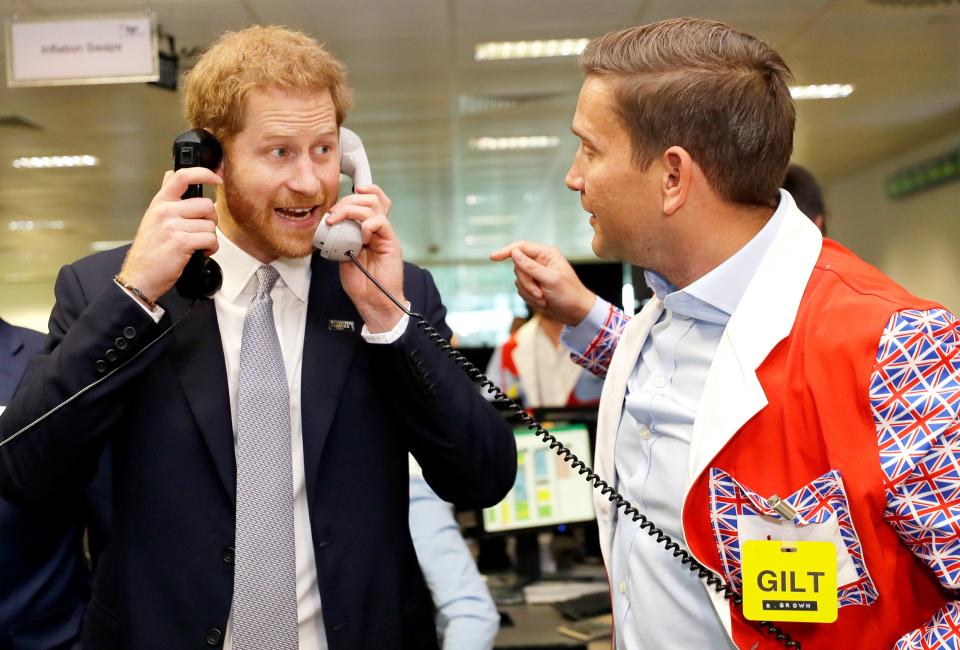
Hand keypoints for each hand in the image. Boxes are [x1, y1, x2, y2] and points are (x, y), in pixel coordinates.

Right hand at [119, 168, 221, 303]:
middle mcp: (165, 211)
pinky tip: (200, 252)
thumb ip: (166, 197)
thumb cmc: (149, 251)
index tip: (216, 177)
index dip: (203, 173)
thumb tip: (171, 174)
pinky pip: (210, 239)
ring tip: (197, 245)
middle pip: (206, 204)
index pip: (181, 176)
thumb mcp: (152, 218)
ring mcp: (173, 225)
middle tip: (201, 231)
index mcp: (159, 202)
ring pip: (210, 225)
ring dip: (209, 238)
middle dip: (210, 220)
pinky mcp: (181, 241)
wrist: (140, 276)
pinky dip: (211, 248)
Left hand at [324, 184, 404, 332]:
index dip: (357, 193)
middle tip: (333, 215)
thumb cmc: (361, 284)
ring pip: (374, 205)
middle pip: (370, 198)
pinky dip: (367, 225)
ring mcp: (385, 235)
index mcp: (368, 230)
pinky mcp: (391, 243)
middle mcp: (378, 229)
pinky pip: (381, 222)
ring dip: (351, 209)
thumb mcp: (342, 255)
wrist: (374, 302)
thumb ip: (340, 238)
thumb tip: (328, 224)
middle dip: (347, 201)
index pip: (369, 200)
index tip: (338, 201)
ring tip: (339, 221)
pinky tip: (360, 238)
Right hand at [490, 241, 595, 325]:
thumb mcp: (550, 279)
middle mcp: (540, 262)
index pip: (521, 247)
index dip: (506, 251)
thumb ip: (530, 266)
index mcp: (547, 255)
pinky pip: (521, 290)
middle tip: (540, 293)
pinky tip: (543, 302)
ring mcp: (536, 275)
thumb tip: (514, 252)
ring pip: (518, 280)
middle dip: (527, 283)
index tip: (493, 257)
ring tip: (545, 299)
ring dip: (529, 293)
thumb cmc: (569, 294)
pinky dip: (529, 298)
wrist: (576, 313)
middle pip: (518, 267)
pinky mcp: (533, 286)